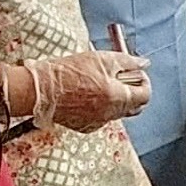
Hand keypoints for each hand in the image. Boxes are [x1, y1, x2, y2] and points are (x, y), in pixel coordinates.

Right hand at [25, 50, 151, 132]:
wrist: (39, 89)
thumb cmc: (70, 72)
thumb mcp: (103, 59)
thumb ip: (128, 62)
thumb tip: (144, 63)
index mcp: (119, 98)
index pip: (145, 95)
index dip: (143, 81)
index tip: (136, 72)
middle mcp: (110, 114)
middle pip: (134, 106)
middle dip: (133, 91)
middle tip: (121, 77)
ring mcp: (97, 122)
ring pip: (117, 111)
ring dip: (116, 98)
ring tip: (100, 82)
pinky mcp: (83, 126)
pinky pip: (100, 117)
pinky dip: (100, 106)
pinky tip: (87, 93)